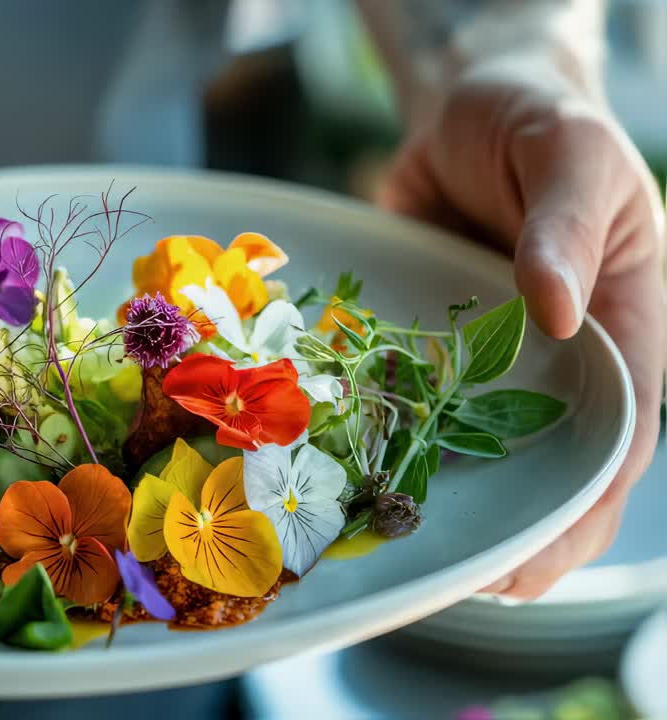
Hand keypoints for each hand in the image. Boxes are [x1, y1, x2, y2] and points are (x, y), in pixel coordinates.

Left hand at [378, 55, 665, 599]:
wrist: (467, 106)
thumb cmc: (541, 125)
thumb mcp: (572, 155)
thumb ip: (568, 224)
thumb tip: (558, 308)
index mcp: (617, 336)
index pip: (615, 448)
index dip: (580, 517)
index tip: (531, 569)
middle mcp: (548, 364)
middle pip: (537, 470)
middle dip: (499, 534)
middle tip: (438, 579)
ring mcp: (479, 360)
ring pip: (460, 448)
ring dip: (428, 496)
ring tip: (378, 546)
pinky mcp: (418, 344)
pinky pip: (397, 400)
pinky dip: (371, 435)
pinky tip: (329, 469)